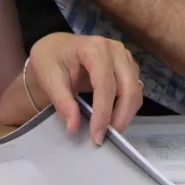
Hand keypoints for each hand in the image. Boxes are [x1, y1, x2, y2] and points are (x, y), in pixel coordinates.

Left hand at [25, 33, 142, 143]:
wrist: (56, 47)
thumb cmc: (51, 59)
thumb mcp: (49, 78)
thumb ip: (62, 102)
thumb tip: (74, 127)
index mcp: (94, 48)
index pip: (105, 84)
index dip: (103, 112)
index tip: (96, 136)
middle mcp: (115, 49)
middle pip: (128, 87)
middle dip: (120, 116)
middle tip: (106, 137)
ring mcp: (124, 56)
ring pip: (135, 90)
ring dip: (126, 113)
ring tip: (108, 130)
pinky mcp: (128, 66)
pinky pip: (134, 89)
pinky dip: (127, 107)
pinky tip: (112, 118)